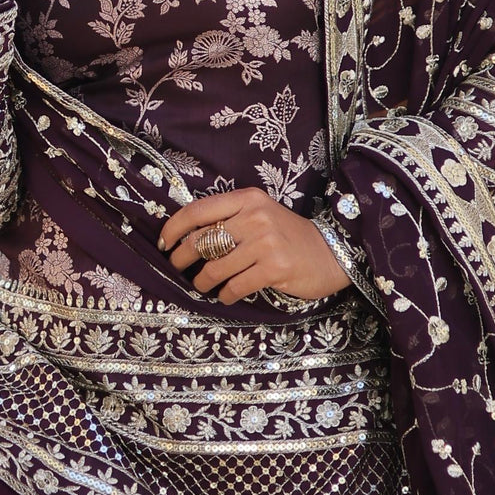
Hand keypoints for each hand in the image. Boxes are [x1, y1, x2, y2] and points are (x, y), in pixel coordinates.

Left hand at [157, 186, 352, 304]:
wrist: (331, 252)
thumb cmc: (288, 235)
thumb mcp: (260, 214)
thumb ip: (230, 219)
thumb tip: (188, 238)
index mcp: (247, 198)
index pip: (198, 210)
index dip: (174, 228)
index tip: (163, 243)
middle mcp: (255, 216)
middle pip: (202, 240)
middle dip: (182, 257)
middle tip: (177, 267)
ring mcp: (265, 242)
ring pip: (215, 267)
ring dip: (202, 281)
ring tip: (203, 284)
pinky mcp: (274, 268)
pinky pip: (235, 286)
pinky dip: (224, 294)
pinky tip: (225, 295)